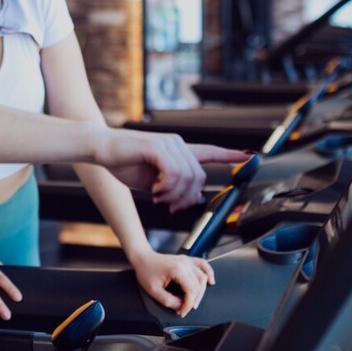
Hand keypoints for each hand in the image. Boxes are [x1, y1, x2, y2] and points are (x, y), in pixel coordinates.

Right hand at [98, 131, 251, 211]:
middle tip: (168, 206)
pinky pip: (174, 173)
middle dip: (187, 197)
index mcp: (177, 151)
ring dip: (174, 195)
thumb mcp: (153, 182)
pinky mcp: (157, 147)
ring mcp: (168, 144)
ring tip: (158, 198)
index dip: (231, 156)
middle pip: (199, 176)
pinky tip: (155, 191)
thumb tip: (196, 198)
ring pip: (188, 177)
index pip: (211, 151)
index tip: (251, 157)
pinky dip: (167, 188)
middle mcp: (177, 144)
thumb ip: (174, 188)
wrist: (101, 148)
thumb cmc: (123, 163)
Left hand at [132, 250, 214, 316]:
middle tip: (185, 309)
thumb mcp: (153, 290)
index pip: (191, 290)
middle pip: (199, 285)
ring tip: (194, 301)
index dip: (188, 304)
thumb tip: (179, 306)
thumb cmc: (146, 270)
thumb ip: (167, 300)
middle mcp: (185, 263)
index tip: (182, 311)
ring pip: (203, 277)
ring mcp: (187, 260)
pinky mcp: (187, 260)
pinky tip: (210, 281)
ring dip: (201, 291)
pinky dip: (209, 273)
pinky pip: (203, 264)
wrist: (143, 258)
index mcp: (177, 269)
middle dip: (193, 300)